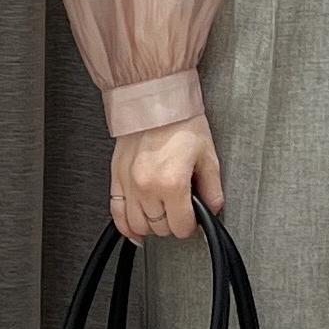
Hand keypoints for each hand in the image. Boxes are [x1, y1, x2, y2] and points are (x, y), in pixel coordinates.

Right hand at [110, 114, 224, 242]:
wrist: (154, 100)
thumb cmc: (180, 122)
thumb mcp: (207, 156)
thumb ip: (212, 189)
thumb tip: (212, 209)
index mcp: (172, 183)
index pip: (181, 227)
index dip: (191, 225)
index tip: (193, 218)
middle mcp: (147, 187)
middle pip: (160, 228)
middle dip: (173, 223)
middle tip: (179, 210)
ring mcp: (129, 183)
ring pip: (138, 225)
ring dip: (151, 225)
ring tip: (161, 214)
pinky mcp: (116, 177)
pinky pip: (116, 213)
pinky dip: (125, 225)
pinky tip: (135, 227)